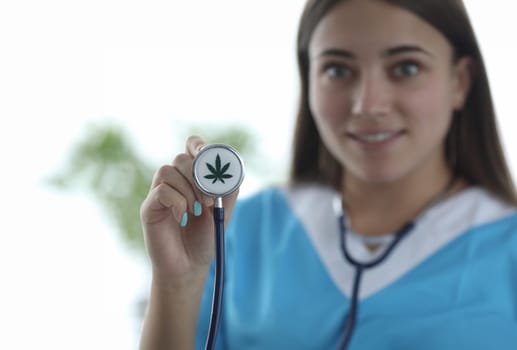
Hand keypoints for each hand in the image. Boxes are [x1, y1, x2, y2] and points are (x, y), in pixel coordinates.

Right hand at [140, 136, 238, 286]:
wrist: (190, 265)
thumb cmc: (205, 236)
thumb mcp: (223, 209)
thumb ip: (228, 188)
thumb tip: (231, 168)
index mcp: (191, 176)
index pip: (191, 146)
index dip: (199, 145)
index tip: (207, 157)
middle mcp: (174, 180)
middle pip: (181, 158)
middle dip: (198, 177)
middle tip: (209, 200)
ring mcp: (159, 192)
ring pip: (168, 171)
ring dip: (188, 190)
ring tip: (196, 211)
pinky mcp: (149, 207)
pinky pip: (161, 191)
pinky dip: (177, 202)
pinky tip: (183, 218)